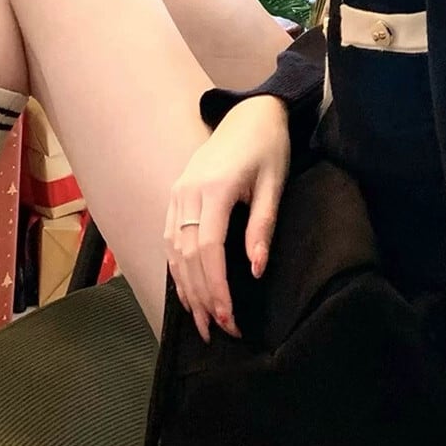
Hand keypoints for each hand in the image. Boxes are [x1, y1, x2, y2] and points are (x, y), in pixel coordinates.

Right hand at [165, 93, 290, 342]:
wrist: (250, 113)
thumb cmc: (269, 147)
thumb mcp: (275, 184)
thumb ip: (262, 227)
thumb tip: (255, 271)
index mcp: (215, 189)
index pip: (209, 250)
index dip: (217, 288)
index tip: (231, 318)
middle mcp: (188, 193)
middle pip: (187, 256)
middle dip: (202, 298)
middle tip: (219, 332)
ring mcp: (177, 193)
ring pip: (174, 251)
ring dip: (186, 289)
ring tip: (202, 322)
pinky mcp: (176, 195)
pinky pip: (170, 239)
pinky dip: (177, 269)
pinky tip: (188, 292)